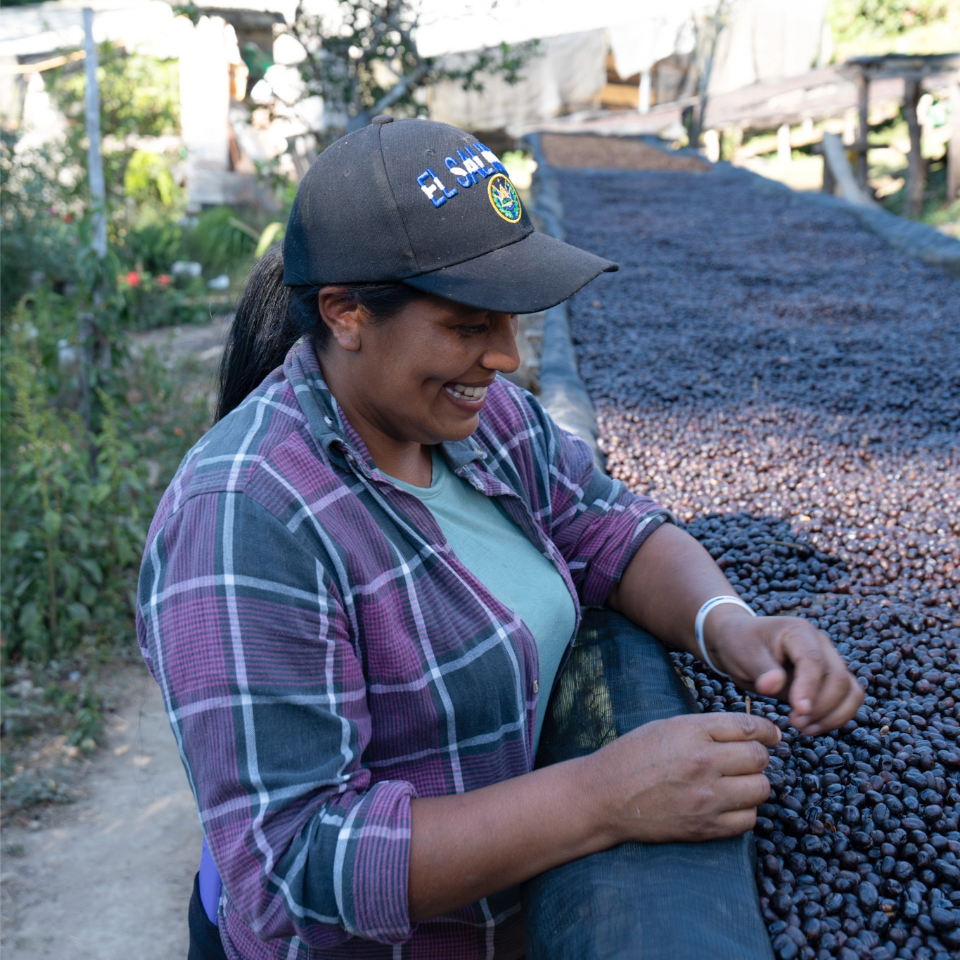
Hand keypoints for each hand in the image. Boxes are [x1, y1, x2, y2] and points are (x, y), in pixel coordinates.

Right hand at [588, 712, 779, 845]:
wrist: (604, 796)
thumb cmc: (632, 756)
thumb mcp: (666, 726)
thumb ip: (706, 727)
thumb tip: (748, 731)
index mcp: (693, 732)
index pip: (750, 727)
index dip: (768, 731)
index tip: (772, 735)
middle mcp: (704, 762)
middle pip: (759, 757)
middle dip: (758, 757)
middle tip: (746, 760)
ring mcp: (707, 797)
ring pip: (761, 789)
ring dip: (754, 784)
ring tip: (737, 783)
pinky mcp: (706, 827)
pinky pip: (749, 819)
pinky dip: (744, 811)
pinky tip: (728, 804)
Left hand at [704, 607, 863, 735]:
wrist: (739, 641)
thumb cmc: (741, 643)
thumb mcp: (743, 653)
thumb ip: (761, 669)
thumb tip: (774, 685)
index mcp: (798, 632)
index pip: (813, 660)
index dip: (809, 687)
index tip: (798, 711)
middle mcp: (820, 644)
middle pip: (838, 678)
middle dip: (821, 707)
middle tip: (796, 723)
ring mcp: (829, 661)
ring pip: (850, 691)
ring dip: (833, 715)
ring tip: (804, 728)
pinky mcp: (829, 679)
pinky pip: (847, 699)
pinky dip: (836, 716)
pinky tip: (812, 726)